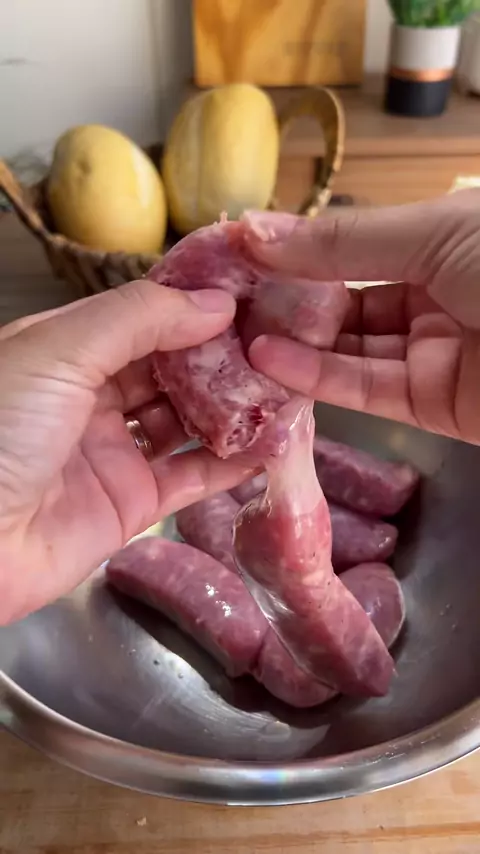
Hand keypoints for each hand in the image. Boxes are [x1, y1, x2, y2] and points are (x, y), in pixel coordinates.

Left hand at [0, 281, 254, 623]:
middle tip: (279, 340)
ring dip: (232, 406)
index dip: (193, 305)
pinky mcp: (131, 505)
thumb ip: (140, 318)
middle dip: (220, 355)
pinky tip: (272, 443)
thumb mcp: (59, 350)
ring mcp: (112, 452)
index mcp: (64, 350)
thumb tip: (216, 302)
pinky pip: (190, 477)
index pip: (142, 317)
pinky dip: (231, 462)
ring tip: (286, 386)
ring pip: (186, 421)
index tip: (251, 293)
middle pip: (169, 368)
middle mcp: (90, 397)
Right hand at [245, 191, 479, 444]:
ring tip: (234, 335)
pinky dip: (315, 377)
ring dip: (292, 345)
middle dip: (286, 305)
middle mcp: (430, 298)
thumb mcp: (433, 233)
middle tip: (226, 304)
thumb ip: (342, 241)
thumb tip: (254, 231)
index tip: (237, 255)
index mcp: (437, 243)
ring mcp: (430, 354)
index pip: (351, 250)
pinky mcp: (430, 407)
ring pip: (348, 352)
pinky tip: (268, 359)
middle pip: (344, 306)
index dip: (296, 254)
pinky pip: (365, 389)